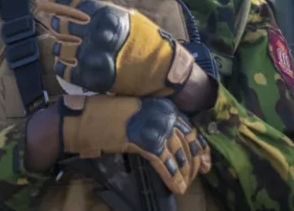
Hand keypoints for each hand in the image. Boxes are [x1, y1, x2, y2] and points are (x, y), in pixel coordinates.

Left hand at [34, 0, 194, 96]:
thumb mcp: (126, 17)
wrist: (161, 69)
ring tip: (66, 46)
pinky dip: (62, 66)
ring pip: (58, 47)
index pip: (70, 3)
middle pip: (59, 24)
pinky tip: (66, 63)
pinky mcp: (90, 77)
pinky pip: (63, 69)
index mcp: (105, 15)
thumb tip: (74, 8)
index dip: (52, 0)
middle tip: (56, 25)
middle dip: (55, 23)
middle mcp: (96, 34)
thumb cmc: (145, 40)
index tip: (41, 2)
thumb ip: (100, 12)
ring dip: (59, 46)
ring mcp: (91, 57)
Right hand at [59, 94, 211, 194]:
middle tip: (198, 175)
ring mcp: (154, 128)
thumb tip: (169, 140)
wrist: (88, 117)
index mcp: (163, 107)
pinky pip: (164, 163)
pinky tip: (176, 186)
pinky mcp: (143, 142)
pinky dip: (172, 176)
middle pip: (187, 143)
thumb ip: (155, 122)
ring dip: (184, 173)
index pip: (190, 129)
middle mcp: (163, 116)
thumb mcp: (138, 113)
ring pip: (178, 155)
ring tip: (185, 185)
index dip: (200, 147)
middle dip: (193, 162)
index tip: (205, 160)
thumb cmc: (108, 114)